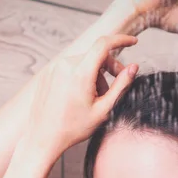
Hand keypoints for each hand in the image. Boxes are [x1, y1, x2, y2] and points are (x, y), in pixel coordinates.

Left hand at [26, 34, 139, 158]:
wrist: (43, 137)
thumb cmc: (73, 128)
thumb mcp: (103, 109)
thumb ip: (120, 86)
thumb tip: (133, 68)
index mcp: (80, 73)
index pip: (104, 44)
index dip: (122, 39)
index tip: (133, 42)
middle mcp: (65, 65)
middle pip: (96, 56)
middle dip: (110, 68)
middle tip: (115, 87)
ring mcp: (54, 68)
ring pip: (84, 62)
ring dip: (95, 75)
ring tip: (94, 98)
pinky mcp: (48, 73)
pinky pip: (71, 67)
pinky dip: (81, 76)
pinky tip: (80, 97)